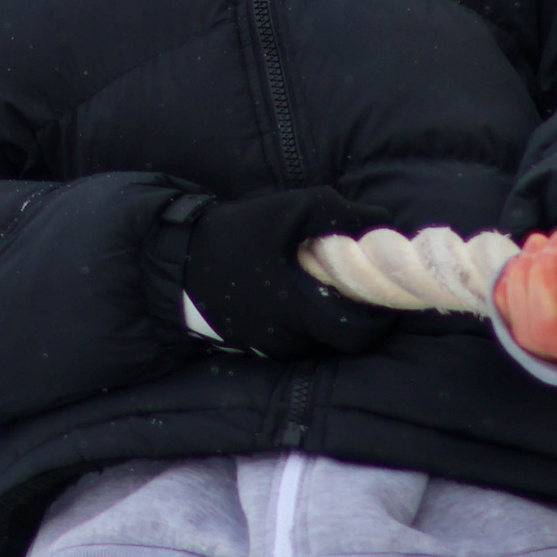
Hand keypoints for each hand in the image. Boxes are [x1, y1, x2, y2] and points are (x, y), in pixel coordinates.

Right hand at [169, 186, 393, 358]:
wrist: (176, 261)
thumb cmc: (234, 234)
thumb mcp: (287, 211)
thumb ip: (338, 214)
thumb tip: (380, 221)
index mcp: (298, 311)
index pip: (357, 334)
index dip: (375, 316)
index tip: (377, 289)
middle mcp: (287, 338)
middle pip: (336, 335)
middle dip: (346, 307)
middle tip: (344, 278)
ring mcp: (268, 345)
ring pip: (312, 336)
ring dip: (319, 310)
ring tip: (310, 276)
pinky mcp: (252, 344)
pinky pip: (289, 335)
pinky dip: (295, 314)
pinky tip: (284, 286)